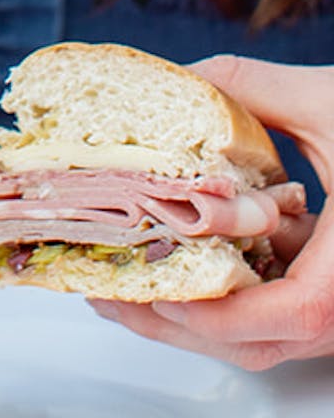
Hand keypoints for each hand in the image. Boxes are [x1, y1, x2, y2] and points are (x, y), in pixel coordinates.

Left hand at [90, 54, 333, 369]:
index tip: (155, 295)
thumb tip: (188, 76)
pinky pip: (271, 314)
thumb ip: (257, 88)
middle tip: (107, 293)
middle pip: (255, 341)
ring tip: (124, 287)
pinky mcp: (331, 298)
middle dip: (174, 323)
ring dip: (189, 316)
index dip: (215, 315)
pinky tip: (175, 271)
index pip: (286, 316)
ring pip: (260, 337)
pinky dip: (221, 299)